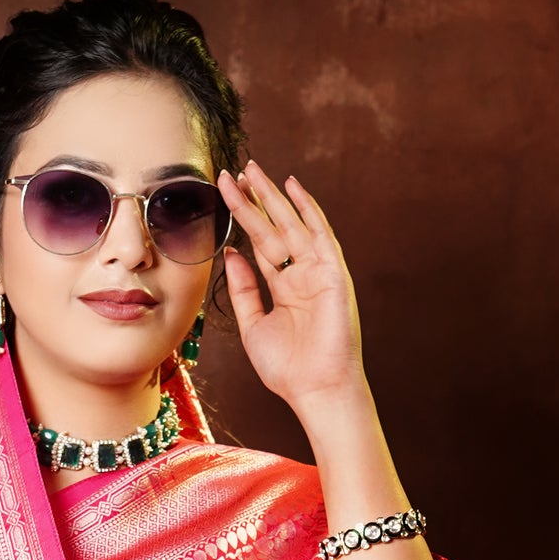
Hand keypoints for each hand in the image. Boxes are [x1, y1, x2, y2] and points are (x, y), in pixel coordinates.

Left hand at [218, 162, 365, 420]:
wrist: (315, 390)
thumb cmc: (287, 368)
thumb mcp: (253, 325)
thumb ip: (243, 289)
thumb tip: (232, 253)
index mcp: (284, 288)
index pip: (261, 244)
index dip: (242, 219)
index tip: (225, 194)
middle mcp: (302, 274)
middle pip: (274, 228)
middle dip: (254, 200)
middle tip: (234, 171)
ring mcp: (318, 271)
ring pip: (291, 224)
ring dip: (273, 196)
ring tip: (252, 169)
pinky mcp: (333, 273)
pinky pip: (319, 233)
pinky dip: (307, 208)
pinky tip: (292, 186)